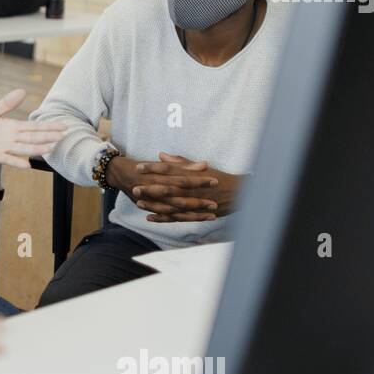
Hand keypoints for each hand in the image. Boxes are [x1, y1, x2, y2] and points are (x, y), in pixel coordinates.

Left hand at [0, 89, 66, 170]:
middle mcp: (12, 138)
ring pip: (24, 148)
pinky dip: (17, 161)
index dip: (48, 126)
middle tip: (63, 135)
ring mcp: (4, 147)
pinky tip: (27, 165)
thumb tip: (22, 91)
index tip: (63, 125)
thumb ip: (6, 103)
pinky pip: (8, 159)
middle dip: (48, 136)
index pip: (34, 126)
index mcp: (12, 127)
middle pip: (33, 137)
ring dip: (37, 149)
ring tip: (50, 148)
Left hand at [128, 152, 242, 221]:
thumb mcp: (200, 167)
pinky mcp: (195, 214)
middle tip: (134, 185)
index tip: (139, 166)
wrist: (240, 194)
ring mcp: (193, 203)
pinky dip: (163, 218)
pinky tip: (150, 217)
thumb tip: (161, 155)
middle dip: (149, 187)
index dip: (153, 168)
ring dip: (153, 204)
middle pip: (167, 188)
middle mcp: (191, 189)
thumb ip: (179, 161)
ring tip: (138, 202)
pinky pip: (177, 217)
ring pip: (170, 204)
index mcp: (192, 175)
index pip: (170, 170)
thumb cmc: (219, 178)